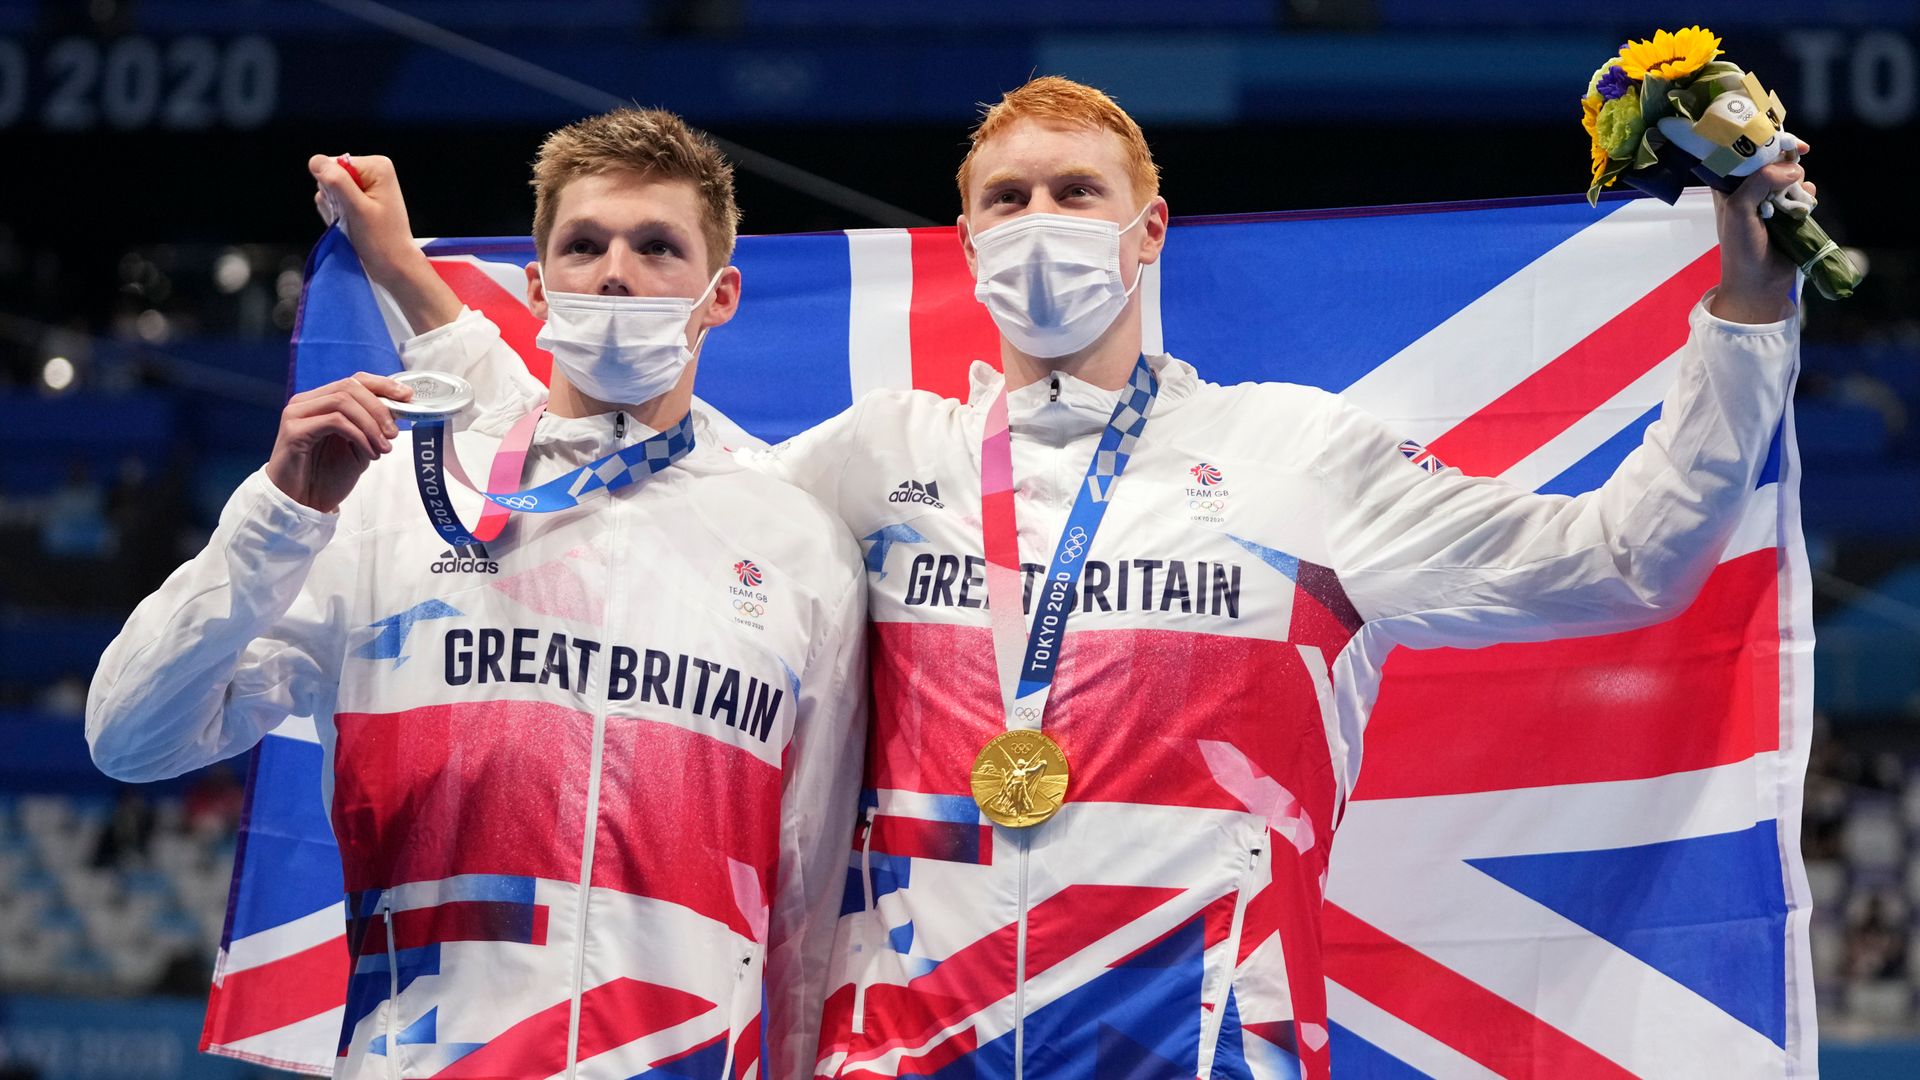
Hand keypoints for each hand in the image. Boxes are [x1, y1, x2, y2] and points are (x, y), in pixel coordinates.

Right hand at [264, 373, 412, 512]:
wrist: (302, 504)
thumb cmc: (327, 476)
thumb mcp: (360, 447)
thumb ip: (373, 426)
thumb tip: (398, 408)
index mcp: (321, 402)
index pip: (354, 380)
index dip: (383, 385)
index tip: (407, 397)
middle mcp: (306, 402)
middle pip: (349, 386)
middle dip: (379, 407)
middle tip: (394, 432)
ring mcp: (297, 414)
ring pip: (343, 402)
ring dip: (371, 424)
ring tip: (384, 448)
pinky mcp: (294, 431)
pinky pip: (334, 421)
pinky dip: (359, 435)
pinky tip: (369, 453)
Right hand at [308, 153, 461, 333]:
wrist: (393, 265)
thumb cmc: (381, 240)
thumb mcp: (357, 209)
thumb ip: (337, 182)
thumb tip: (317, 161)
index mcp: (377, 166)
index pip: (333, 163)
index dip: (333, 186)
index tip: (349, 206)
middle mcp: (371, 171)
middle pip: (330, 175)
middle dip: (333, 198)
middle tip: (351, 217)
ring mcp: (363, 185)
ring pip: (328, 189)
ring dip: (334, 208)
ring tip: (351, 223)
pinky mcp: (357, 199)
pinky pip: (332, 200)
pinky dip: (335, 214)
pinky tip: (349, 225)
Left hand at [1709, 139, 1813, 323]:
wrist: (1759, 283)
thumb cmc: (1741, 247)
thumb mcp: (1740, 210)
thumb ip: (1759, 183)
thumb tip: (1792, 168)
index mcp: (1728, 186)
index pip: (1746, 152)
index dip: (1766, 142)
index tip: (1787, 143)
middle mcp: (1749, 189)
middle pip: (1774, 160)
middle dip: (1785, 165)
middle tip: (1790, 178)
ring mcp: (1771, 200)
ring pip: (1793, 175)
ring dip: (1797, 185)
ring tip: (1789, 206)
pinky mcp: (1790, 211)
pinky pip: (1805, 192)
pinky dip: (1807, 198)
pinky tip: (1801, 212)